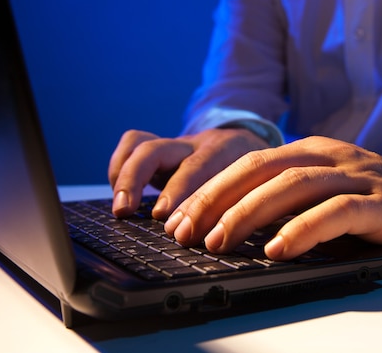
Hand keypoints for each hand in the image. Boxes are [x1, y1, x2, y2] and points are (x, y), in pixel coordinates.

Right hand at [108, 128, 269, 217]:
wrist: (250, 139)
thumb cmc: (256, 175)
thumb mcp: (261, 187)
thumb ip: (247, 208)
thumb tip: (229, 242)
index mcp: (229, 152)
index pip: (201, 169)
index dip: (181, 195)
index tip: (168, 223)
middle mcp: (200, 144)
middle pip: (162, 151)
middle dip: (137, 181)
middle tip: (129, 212)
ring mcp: (179, 144)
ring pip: (145, 145)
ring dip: (126, 176)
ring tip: (120, 208)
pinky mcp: (162, 147)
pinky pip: (133, 144)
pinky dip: (120, 167)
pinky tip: (120, 192)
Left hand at [163, 136, 381, 265]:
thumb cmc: (378, 204)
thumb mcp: (327, 195)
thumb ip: (289, 203)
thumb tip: (232, 231)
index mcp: (312, 151)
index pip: (248, 164)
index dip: (209, 191)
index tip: (176, 219)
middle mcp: (330, 157)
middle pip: (261, 170)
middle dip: (215, 201)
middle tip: (184, 232)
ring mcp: (358, 176)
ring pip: (292, 185)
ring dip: (248, 214)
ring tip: (218, 243)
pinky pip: (337, 212)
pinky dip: (302, 230)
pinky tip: (277, 249)